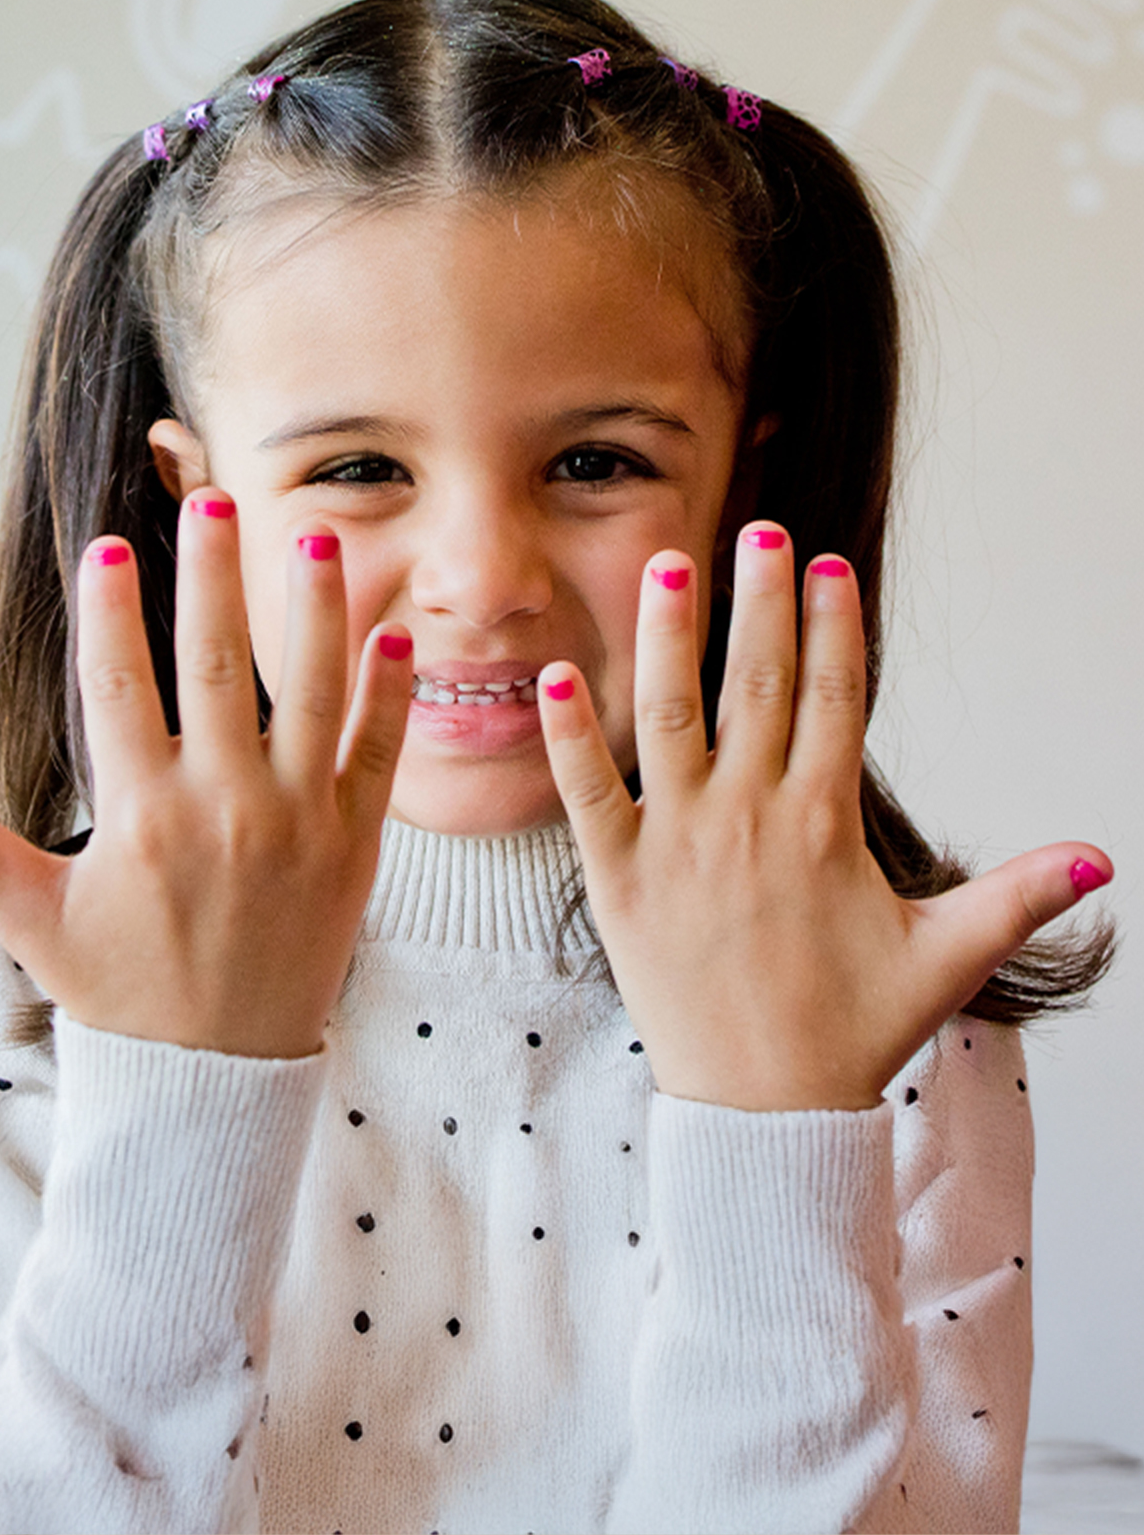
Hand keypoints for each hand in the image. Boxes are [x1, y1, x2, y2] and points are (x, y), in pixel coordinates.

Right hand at [0, 493, 413, 1058]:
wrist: (217, 1076)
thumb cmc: (125, 992)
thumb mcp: (35, 923)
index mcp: (140, 817)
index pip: (119, 689)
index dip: (112, 611)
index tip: (108, 544)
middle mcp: (223, 808)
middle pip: (218, 667)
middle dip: (216, 575)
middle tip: (217, 498)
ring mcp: (297, 823)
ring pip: (312, 694)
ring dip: (318, 611)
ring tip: (320, 536)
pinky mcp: (353, 847)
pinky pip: (378, 757)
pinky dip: (389, 696)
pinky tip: (395, 637)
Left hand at [538, 523, 1111, 1110]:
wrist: (761, 1112)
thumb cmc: (851, 1031)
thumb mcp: (944, 957)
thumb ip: (1016, 896)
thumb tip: (1101, 858)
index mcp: (824, 823)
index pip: (834, 698)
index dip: (833, 626)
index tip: (827, 566)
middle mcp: (749, 818)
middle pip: (759, 684)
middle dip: (760, 601)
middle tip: (760, 529)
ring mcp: (677, 844)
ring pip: (670, 717)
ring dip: (668, 637)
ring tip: (669, 563)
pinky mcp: (617, 879)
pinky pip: (585, 794)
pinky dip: (566, 735)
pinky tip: (552, 675)